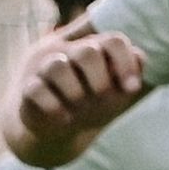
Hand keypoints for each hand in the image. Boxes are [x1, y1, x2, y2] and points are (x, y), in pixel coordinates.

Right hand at [17, 33, 144, 142]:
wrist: (56, 129)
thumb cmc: (91, 103)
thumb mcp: (116, 92)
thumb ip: (130, 72)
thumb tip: (139, 57)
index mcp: (93, 49)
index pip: (113, 41)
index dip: (126, 63)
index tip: (132, 89)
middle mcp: (68, 53)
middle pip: (87, 52)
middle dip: (100, 79)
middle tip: (101, 97)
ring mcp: (44, 69)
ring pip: (57, 66)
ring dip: (75, 92)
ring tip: (79, 107)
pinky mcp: (29, 90)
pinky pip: (36, 90)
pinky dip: (53, 107)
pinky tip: (65, 119)